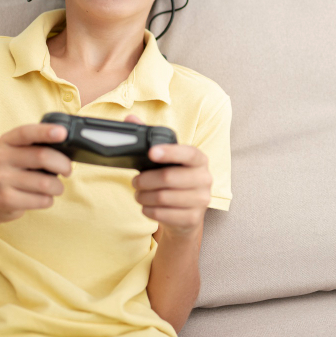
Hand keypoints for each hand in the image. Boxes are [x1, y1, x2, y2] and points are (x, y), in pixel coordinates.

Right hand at [0, 123, 72, 224]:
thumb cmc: (14, 172)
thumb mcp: (19, 154)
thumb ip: (38, 147)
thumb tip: (69, 148)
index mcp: (7, 141)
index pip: (26, 132)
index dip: (45, 131)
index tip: (63, 132)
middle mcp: (1, 158)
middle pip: (42, 157)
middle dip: (64, 165)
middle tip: (67, 170)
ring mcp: (1, 179)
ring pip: (46, 183)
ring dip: (58, 187)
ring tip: (54, 187)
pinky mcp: (6, 199)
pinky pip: (41, 200)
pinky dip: (48, 200)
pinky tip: (41, 198)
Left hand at [125, 114, 211, 236]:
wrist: (187, 214)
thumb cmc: (174, 181)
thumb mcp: (166, 161)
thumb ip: (149, 139)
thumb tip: (130, 118)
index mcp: (199, 160)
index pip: (188, 153)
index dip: (170, 152)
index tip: (152, 152)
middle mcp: (205, 179)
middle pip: (169, 178)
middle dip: (144, 180)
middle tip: (135, 182)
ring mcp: (201, 200)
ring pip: (162, 198)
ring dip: (143, 196)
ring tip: (139, 194)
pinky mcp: (193, 219)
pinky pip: (162, 214)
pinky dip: (148, 210)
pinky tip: (147, 206)